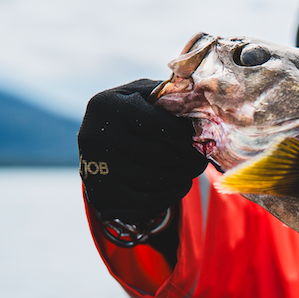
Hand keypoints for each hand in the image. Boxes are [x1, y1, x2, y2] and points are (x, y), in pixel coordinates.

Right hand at [77, 79, 206, 221]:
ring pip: (158, 179)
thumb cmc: (128, 115)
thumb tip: (203, 107)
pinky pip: (149, 202)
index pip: (160, 125)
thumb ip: (166, 96)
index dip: (187, 135)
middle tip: (204, 158)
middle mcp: (95, 138)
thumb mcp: (141, 95)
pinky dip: (171, 194)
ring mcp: (96, 170)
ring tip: (194, 169)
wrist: (95, 147)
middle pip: (161, 154)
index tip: (203, 138)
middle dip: (190, 157)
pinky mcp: (102, 198)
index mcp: (106, 107)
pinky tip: (180, 184)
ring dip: (184, 176)